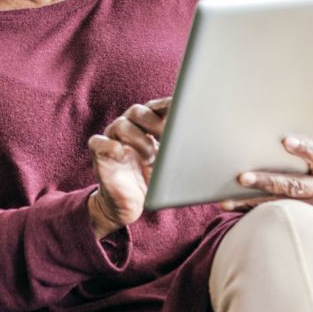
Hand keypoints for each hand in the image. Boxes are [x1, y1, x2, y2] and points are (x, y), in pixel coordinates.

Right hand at [87, 97, 170, 238]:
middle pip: (138, 111)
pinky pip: (99, 142)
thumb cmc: (155, 182)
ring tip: (150, 157)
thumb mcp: (173, 165)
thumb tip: (213, 145)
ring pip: (121, 125)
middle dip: (154, 122)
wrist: (130, 205)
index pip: (158, 108)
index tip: (183, 108)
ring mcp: (112, 138)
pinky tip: (123, 154)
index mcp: (148, 125)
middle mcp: (129, 126)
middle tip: (168, 135)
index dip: (169, 106)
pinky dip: (111, 146)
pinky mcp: (99, 153)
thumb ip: (184, 151)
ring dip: (139, 139)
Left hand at [220, 135, 312, 220]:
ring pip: (282, 207)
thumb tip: (264, 134)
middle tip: (242, 178)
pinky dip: (254, 214)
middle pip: (295, 186)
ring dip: (252, 203)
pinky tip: (234, 210)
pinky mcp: (304, 224)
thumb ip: (301, 150)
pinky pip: (277, 220)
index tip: (285, 141)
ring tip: (228, 201)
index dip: (303, 148)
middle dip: (267, 182)